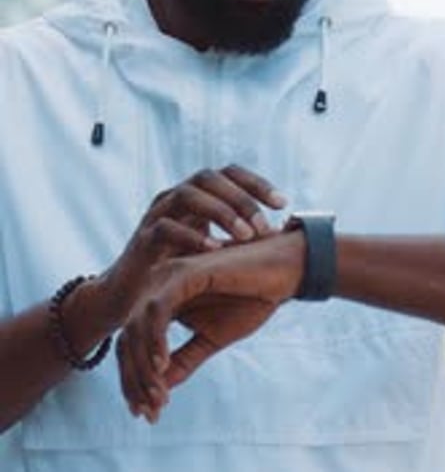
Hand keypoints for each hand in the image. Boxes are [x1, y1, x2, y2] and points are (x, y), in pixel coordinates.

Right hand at [101, 164, 286, 326]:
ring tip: (245, 236)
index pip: (228, 173)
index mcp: (196, 196)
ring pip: (188, 194)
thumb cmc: (182, 271)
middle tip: (265, 226)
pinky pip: (165, 227)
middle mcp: (175, 197)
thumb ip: (241, 234)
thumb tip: (284, 230)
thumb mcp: (215, 246)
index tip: (283, 203)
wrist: (134, 298)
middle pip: (209, 176)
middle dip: (241, 198)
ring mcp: (156, 215)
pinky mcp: (141, 239)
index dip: (256, 183)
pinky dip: (192, 236)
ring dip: (220, 212)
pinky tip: (216, 251)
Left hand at [115, 228, 305, 422]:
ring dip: (143, 366)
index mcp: (163, 300)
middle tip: (150, 412)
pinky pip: (157, 309)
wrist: (283, 271)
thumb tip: (159, 391)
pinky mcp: (184, 272)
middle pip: (127, 337)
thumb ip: (184, 360)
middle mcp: (158, 286)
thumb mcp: (212, 338)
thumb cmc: (250, 298)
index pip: (132, 343)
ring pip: (136, 326)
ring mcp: (168, 276)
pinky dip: (155, 339)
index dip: (133, 380)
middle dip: (134, 379)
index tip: (147, 414)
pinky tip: (162, 365)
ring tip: (159, 397)